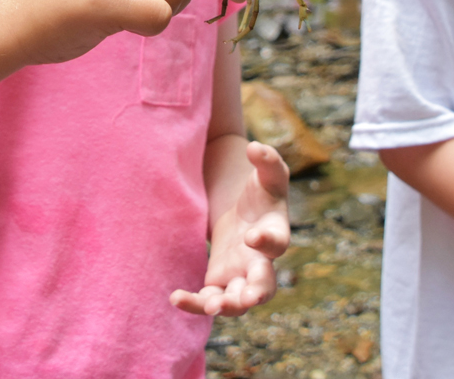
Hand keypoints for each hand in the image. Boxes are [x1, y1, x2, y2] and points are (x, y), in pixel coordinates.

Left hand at [171, 142, 289, 316]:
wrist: (244, 209)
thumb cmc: (261, 191)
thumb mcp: (267, 172)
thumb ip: (267, 159)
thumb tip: (254, 147)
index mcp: (276, 232)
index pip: (278, 241)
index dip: (267, 240)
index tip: (252, 235)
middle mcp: (261, 261)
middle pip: (265, 285)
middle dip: (257, 292)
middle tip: (247, 298)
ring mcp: (240, 274)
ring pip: (238, 301)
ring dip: (227, 306)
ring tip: (211, 307)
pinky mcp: (220, 279)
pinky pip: (210, 300)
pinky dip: (195, 304)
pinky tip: (175, 298)